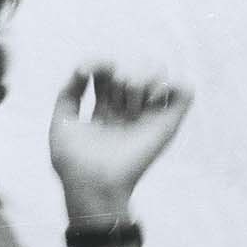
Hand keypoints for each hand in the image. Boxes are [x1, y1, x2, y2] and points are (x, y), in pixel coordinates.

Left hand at [50, 65, 193, 216]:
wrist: (91, 182)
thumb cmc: (72, 158)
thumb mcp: (62, 121)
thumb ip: (69, 93)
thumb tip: (83, 70)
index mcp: (104, 109)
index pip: (108, 72)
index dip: (98, 64)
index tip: (84, 71)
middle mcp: (129, 111)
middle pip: (133, 69)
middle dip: (122, 73)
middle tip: (115, 91)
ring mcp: (149, 117)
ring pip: (159, 74)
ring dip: (145, 75)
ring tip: (133, 95)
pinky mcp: (167, 126)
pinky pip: (184, 92)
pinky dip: (171, 85)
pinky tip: (151, 98)